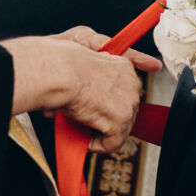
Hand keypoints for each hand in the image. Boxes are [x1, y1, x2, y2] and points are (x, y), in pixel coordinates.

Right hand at [2, 31, 155, 154]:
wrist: (62, 71)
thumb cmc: (66, 62)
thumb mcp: (85, 49)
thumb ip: (95, 67)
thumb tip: (90, 86)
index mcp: (125, 67)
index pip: (130, 89)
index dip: (118, 102)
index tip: (110, 110)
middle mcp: (132, 84)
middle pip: (127, 110)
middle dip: (110, 119)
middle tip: (90, 121)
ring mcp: (128, 103)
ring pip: (122, 128)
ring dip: (104, 133)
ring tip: (85, 131)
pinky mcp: (120, 121)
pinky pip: (113, 143)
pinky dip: (99, 146)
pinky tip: (87, 141)